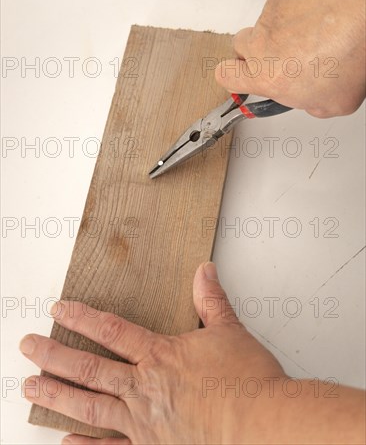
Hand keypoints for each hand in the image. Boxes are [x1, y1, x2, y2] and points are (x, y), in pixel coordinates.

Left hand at [20, 262, 364, 443]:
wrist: (262, 425)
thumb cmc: (247, 381)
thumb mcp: (229, 331)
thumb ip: (211, 300)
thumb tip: (204, 270)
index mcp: (160, 356)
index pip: (111, 330)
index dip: (82, 318)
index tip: (59, 309)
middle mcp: (144, 388)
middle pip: (89, 369)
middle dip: (54, 356)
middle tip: (27, 346)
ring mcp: (144, 422)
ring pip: (90, 406)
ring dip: (57, 396)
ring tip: (31, 387)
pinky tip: (65, 443)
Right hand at [215, 0, 365, 117]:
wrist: (360, 6)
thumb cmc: (350, 51)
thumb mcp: (335, 102)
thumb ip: (309, 104)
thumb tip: (312, 99)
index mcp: (267, 77)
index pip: (226, 77)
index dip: (232, 78)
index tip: (241, 78)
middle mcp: (260, 45)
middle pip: (240, 47)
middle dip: (256, 51)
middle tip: (281, 55)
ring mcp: (269, 16)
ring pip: (264, 25)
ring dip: (281, 31)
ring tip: (313, 32)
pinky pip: (281, 3)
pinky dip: (296, 9)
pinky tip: (319, 14)